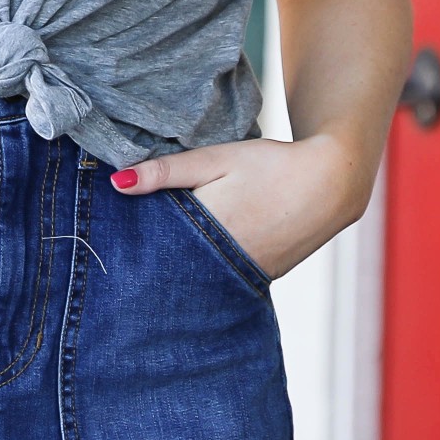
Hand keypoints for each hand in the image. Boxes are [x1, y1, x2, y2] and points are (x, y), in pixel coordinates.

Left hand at [109, 132, 373, 281]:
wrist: (330, 185)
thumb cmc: (270, 166)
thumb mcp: (216, 159)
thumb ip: (166, 171)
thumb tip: (116, 183)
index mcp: (209, 230)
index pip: (154, 246)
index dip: (130, 245)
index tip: (110, 241)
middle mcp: (225, 262)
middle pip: (171, 270)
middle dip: (147, 264)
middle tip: (121, 258)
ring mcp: (243, 276)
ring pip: (194, 278)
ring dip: (175, 269)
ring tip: (154, 259)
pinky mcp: (258, 279)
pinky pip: (218, 280)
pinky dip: (203, 271)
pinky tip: (192, 261)